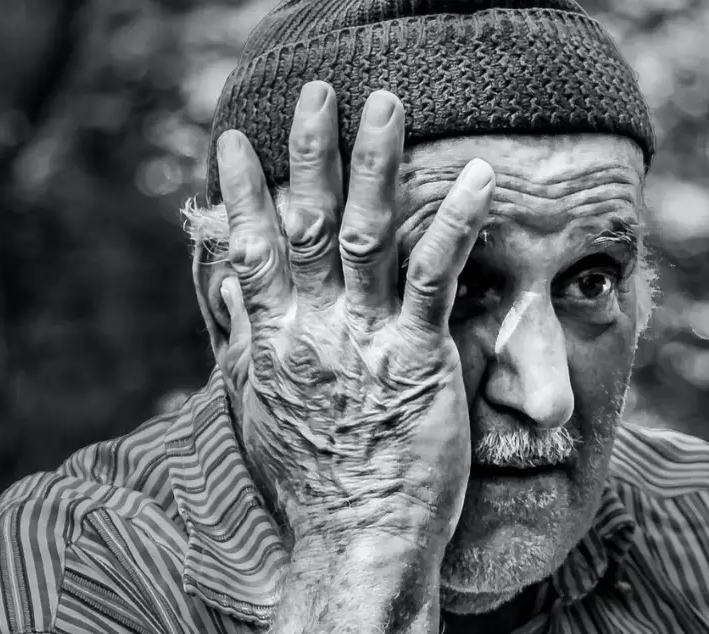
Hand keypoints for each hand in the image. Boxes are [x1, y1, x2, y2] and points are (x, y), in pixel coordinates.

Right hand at [215, 82, 494, 549]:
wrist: (357, 539)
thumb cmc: (312, 480)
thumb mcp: (256, 408)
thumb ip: (244, 338)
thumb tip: (229, 283)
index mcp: (272, 339)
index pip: (251, 249)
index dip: (243, 192)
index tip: (235, 139)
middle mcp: (313, 328)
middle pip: (310, 223)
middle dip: (312, 152)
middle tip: (316, 92)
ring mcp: (366, 339)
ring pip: (369, 233)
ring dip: (377, 164)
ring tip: (386, 105)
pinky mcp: (418, 356)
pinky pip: (436, 277)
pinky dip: (455, 222)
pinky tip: (479, 178)